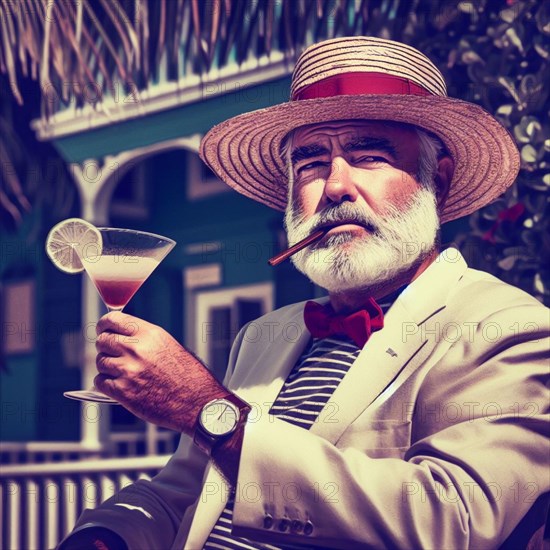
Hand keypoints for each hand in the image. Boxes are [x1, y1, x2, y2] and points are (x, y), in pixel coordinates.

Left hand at [94, 312, 225, 432]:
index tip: (102, 329)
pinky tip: (120, 384)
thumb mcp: (167, 344)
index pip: (113, 319)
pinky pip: (100, 381)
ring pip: (100, 362)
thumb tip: (121, 334)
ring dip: (107, 367)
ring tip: (123, 372)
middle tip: (112, 354)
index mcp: (148, 334)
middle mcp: (136, 349)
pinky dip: (106, 383)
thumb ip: (143, 337)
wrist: (195, 401)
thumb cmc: (187, 375)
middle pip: (103, 340)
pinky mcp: (123, 391)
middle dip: (105, 347)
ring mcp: (128, 370)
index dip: (104, 324)